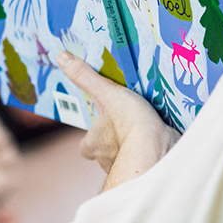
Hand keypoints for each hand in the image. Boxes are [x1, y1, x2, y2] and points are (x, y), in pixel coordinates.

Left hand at [58, 52, 179, 189]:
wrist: (156, 148)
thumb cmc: (127, 122)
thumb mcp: (106, 93)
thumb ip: (85, 77)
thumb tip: (61, 57)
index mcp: (92, 144)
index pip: (86, 144)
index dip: (92, 136)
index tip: (102, 125)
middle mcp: (106, 160)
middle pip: (105, 151)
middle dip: (114, 141)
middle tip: (127, 125)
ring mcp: (128, 165)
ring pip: (127, 156)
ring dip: (134, 145)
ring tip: (147, 128)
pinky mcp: (149, 166)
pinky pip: (147, 158)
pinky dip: (151, 149)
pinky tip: (160, 138)